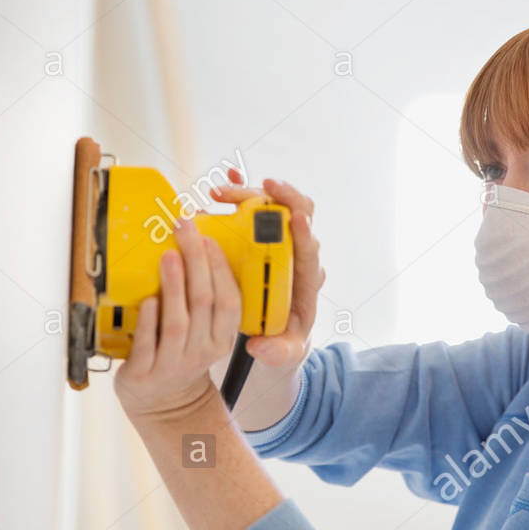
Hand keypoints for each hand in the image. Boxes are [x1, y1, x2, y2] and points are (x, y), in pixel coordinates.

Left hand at [113, 215, 242, 421]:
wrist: (164, 403)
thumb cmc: (183, 355)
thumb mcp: (205, 334)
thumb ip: (204, 302)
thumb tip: (195, 247)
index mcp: (222, 339)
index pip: (230, 300)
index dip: (221, 268)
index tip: (209, 239)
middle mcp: (202, 352)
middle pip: (204, 301)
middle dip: (196, 261)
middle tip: (185, 230)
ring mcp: (173, 365)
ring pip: (179, 321)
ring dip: (174, 284)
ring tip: (169, 255)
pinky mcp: (145, 374)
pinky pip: (148, 343)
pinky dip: (149, 319)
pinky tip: (149, 298)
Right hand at [208, 170, 325, 367]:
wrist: (274, 329)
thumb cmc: (283, 337)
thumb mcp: (284, 350)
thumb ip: (277, 352)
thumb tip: (260, 347)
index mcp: (303, 278)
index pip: (310, 250)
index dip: (305, 232)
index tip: (296, 220)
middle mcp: (294, 252)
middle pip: (297, 212)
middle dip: (280, 197)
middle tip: (258, 189)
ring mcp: (276, 239)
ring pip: (272, 204)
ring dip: (248, 193)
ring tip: (219, 195)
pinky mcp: (257, 234)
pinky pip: (252, 205)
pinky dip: (241, 188)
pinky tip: (227, 177)